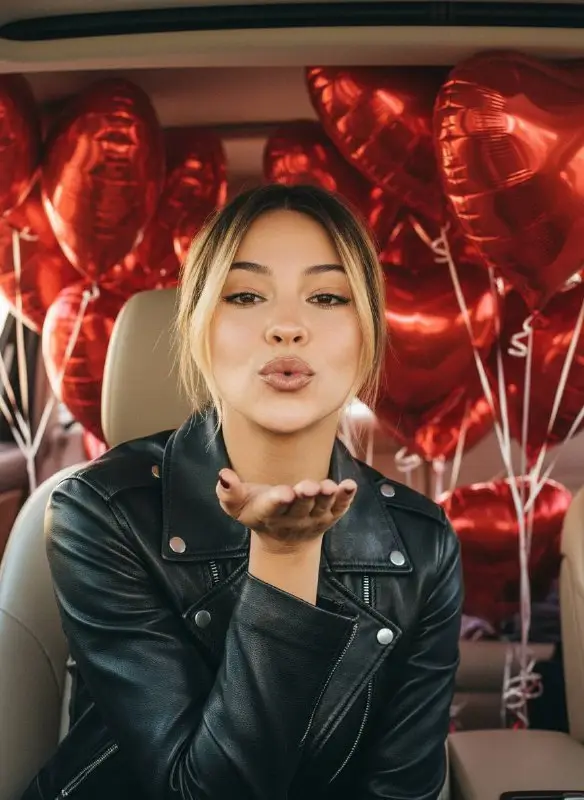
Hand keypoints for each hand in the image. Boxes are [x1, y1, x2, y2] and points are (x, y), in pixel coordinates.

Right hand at [216, 469, 356, 550]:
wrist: (284, 538)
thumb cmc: (258, 511)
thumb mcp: (237, 505)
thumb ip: (228, 492)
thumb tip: (224, 475)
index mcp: (269, 514)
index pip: (273, 507)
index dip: (278, 500)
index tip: (283, 493)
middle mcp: (294, 518)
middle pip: (301, 506)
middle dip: (305, 496)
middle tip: (308, 486)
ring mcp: (315, 517)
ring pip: (322, 506)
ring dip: (327, 496)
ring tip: (329, 486)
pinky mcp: (332, 514)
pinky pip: (341, 507)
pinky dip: (347, 497)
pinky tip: (350, 485)